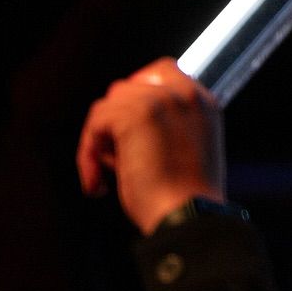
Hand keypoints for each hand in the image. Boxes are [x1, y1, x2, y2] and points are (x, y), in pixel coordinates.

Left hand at [75, 58, 226, 233]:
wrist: (188, 218)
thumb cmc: (181, 201)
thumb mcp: (180, 152)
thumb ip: (159, 128)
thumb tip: (116, 124)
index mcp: (203, 103)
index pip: (161, 72)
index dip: (133, 95)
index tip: (117, 128)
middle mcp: (185, 94)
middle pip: (125, 89)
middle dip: (112, 126)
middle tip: (113, 164)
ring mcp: (160, 100)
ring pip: (106, 107)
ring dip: (98, 144)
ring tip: (105, 178)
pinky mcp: (135, 113)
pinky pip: (95, 124)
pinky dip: (88, 156)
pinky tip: (98, 186)